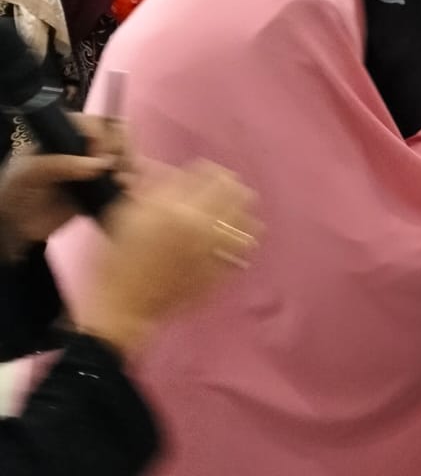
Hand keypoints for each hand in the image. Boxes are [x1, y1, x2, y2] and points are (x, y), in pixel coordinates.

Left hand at [0, 117, 129, 254]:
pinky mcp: (100, 190)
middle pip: (115, 135)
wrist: (16, 227)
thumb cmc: (16, 192)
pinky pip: (123, 182)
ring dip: (130, 166)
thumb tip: (100, 165)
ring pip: (123, 156)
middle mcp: (81, 148)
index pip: (92, 123)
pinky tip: (128, 190)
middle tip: (116, 170)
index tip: (98, 155)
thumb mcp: (29, 173)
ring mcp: (93, 169)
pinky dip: (131, 183)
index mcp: (62, 136)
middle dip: (122, 149)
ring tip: (124, 182)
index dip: (101, 136)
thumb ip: (58, 165)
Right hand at [75, 162, 260, 356]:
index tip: (207, 171)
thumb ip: (155, 191)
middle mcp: (202, 228)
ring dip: (241, 213)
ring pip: (248, 223)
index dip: (212, 170)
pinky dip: (241, 240)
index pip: (213, 177)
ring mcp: (215, 252)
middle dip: (231, 188)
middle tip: (223, 188)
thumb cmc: (117, 258)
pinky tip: (235, 237)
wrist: (125, 305)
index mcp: (177, 210)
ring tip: (233, 212)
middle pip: (238, 195)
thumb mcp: (127, 216)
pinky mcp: (221, 273)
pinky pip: (242, 251)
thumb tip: (178, 174)